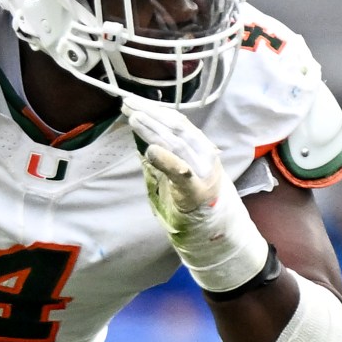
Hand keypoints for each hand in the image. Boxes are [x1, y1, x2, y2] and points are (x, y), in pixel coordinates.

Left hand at [124, 97, 267, 292]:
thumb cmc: (189, 207)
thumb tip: (140, 139)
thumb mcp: (169, 178)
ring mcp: (203, 173)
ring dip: (154, 130)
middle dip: (150, 114)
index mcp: (197, 150)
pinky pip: (183, 173)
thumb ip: (158, 160)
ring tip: (134, 119)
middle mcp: (203, 156)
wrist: (213, 237)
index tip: (132, 103)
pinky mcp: (198, 191)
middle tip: (127, 105)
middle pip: (176, 128)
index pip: (175, 123)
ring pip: (178, 144)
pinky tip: (150, 151)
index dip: (153, 110)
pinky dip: (168, 161)